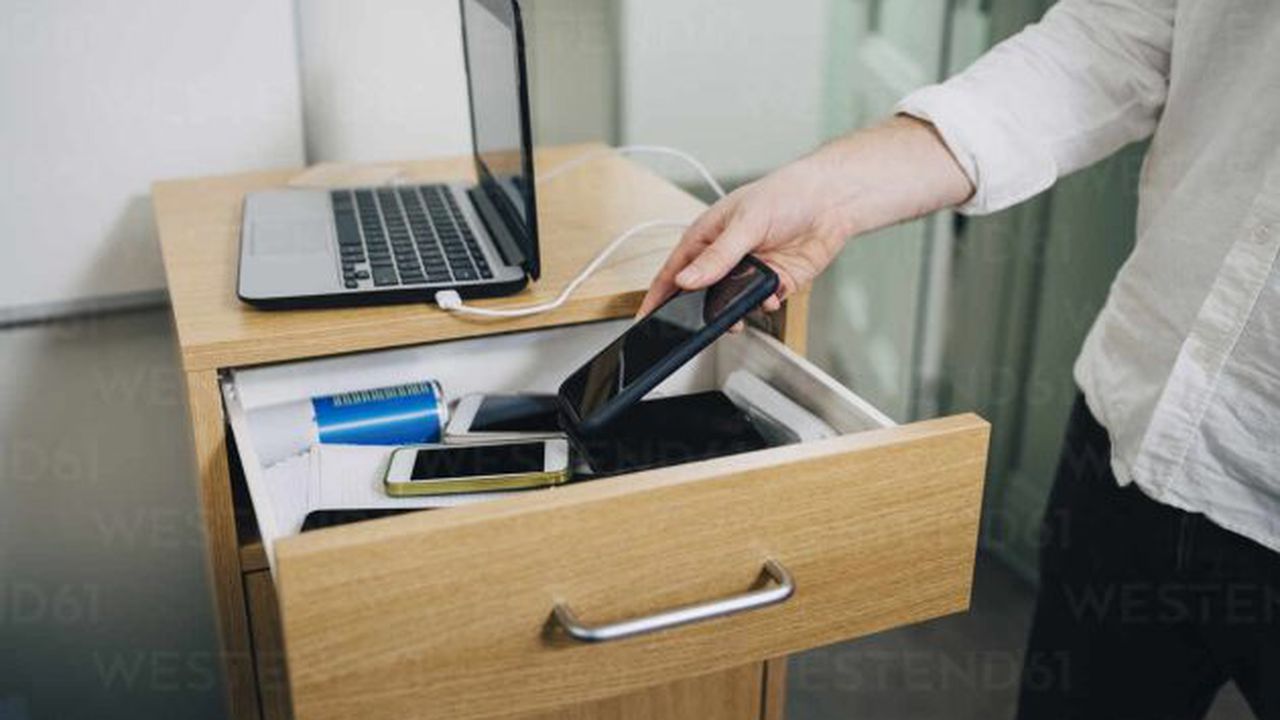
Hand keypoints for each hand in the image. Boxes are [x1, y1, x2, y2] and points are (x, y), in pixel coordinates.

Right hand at [637, 115, 973, 316]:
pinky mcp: (772, 283)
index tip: (646, 320)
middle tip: (700, 325)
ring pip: (729, 305)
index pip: (673, 272)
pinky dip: (763, 304)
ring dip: (734, 312)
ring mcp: (747, 272)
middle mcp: (724, 257)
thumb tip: (687, 279)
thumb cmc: (784, 195)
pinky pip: (759, 304)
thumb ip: (717, 257)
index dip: (657, 297)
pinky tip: (771, 295)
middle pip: (700, 294)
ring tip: (739, 314)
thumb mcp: (745, 223)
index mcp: (706, 237)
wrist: (831, 201)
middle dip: (700, 311)